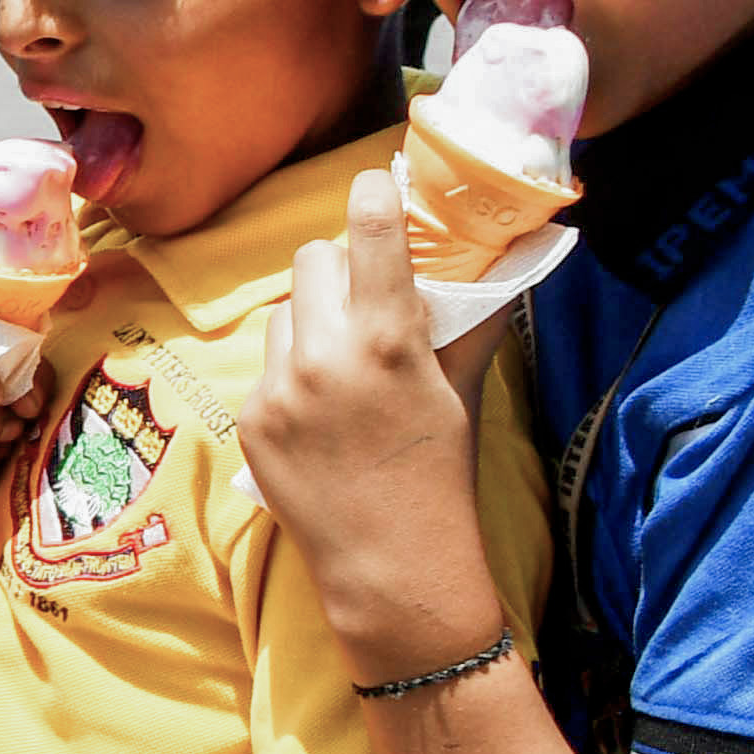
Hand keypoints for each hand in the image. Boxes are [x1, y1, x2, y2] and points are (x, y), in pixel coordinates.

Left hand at [245, 169, 514, 678]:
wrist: (392, 568)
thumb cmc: (441, 475)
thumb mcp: (462, 390)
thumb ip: (468, 319)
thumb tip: (503, 254)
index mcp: (388, 339)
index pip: (367, 227)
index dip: (372, 195)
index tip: (375, 185)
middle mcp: (325, 355)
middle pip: (313, 257)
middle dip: (341, 267)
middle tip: (367, 296)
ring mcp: (279, 388)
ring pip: (285, 308)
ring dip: (312, 318)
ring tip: (346, 363)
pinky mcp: (250, 418)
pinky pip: (267, 363)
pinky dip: (292, 371)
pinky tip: (322, 410)